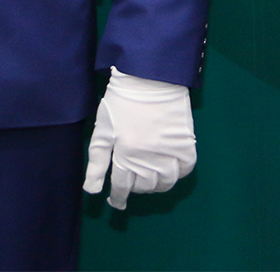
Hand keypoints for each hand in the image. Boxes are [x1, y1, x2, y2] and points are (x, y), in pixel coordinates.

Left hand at [82, 69, 196, 206]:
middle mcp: (149, 157)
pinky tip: (171, 168)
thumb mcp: (103, 129)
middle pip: (144, 187)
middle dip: (136, 188)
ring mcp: (170, 150)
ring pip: (166, 182)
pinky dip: (179, 173)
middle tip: (133, 180)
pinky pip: (186, 168)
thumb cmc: (121, 101)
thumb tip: (92, 191)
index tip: (116, 203)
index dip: (118, 198)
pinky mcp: (185, 141)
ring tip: (151, 178)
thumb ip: (97, 161)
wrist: (151, 76)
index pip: (122, 187)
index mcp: (126, 154)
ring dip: (157, 185)